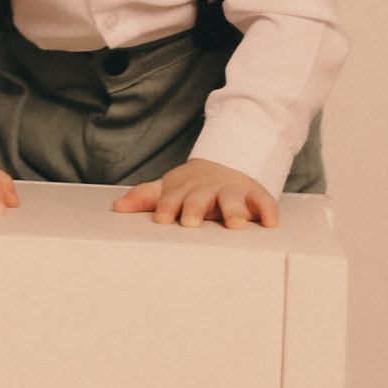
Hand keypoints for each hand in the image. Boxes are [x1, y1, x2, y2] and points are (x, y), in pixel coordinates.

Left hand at [113, 158, 277, 228]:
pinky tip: (270, 223)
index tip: (161, 219)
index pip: (173, 198)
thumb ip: (145, 198)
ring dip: (233, 209)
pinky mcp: (254, 195)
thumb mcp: (169, 188)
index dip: (167, 207)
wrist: (226, 164)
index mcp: (185, 189)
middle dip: (196, 207)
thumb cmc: (193, 186)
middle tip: (191, 220)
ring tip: (235, 223)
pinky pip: (264, 202)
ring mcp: (232, 191)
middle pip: (201, 197)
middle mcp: (208, 190)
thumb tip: (117, 207)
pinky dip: (268, 210)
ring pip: (233, 199)